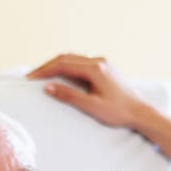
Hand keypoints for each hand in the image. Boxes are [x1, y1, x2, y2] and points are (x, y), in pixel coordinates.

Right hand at [27, 54, 149, 129]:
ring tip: (42, 75)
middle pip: (66, 58)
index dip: (44, 70)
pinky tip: (60, 74)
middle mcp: (98, 61)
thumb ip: (69, 95)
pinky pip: (81, 62)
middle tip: (32, 76)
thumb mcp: (91, 106)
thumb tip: (48, 87)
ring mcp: (102, 63)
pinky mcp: (104, 67)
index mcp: (95, 68)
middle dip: (48, 66)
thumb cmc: (118, 111)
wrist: (140, 112)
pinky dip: (67, 66)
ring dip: (57, 65)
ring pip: (73, 58)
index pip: (63, 64)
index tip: (30, 78)